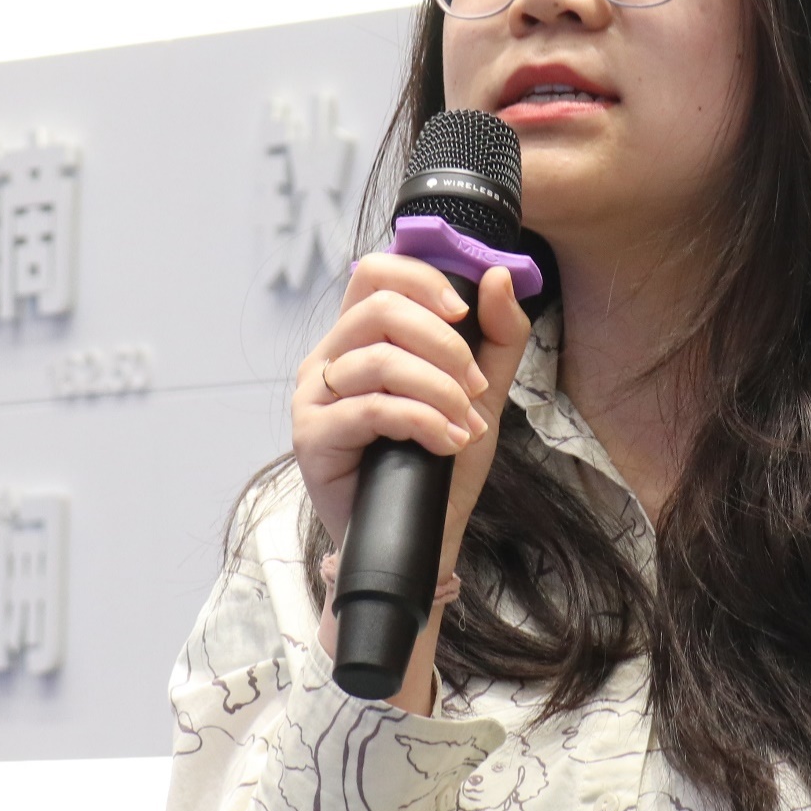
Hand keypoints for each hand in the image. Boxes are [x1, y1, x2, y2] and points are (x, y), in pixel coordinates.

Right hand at [292, 256, 530, 553]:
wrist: (421, 536)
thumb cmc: (438, 463)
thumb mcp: (479, 392)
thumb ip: (496, 336)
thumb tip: (497, 276)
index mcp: (359, 338)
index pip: (375, 274)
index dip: (422, 281)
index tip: (463, 314)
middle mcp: (328, 359)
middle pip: (380, 309)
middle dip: (443, 344)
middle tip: (472, 386)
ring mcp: (314, 398)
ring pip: (380, 360)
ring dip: (439, 390)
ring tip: (464, 424)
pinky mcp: (312, 437)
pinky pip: (372, 409)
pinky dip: (423, 421)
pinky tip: (447, 442)